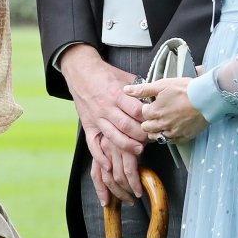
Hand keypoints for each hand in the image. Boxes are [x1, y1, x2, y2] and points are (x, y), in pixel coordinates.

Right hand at [60, 44, 144, 203]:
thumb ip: (139, 89)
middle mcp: (106, 107)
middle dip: (141, 134)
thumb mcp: (124, 77)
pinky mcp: (88, 125)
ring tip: (138, 150)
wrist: (81, 72)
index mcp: (117, 94)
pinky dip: (99, 156)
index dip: (148, 119)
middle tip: (152, 139)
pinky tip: (108, 165)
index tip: (156, 123)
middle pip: (126, 125)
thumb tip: (155, 97)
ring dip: (126, 145)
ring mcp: (96, 118)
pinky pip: (92, 144)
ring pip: (112, 136)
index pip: (136, 110)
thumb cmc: (105, 75)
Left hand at [124, 77, 206, 142]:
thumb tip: (126, 90)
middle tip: (158, 113)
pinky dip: (170, 135)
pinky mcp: (183, 137)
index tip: (153, 104)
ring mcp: (173, 132)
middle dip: (149, 121)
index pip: (142, 114)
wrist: (208, 98)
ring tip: (164, 121)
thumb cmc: (185, 89)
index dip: (147, 108)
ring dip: (157, 130)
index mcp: (154, 112)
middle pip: (146, 127)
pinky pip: (171, 141)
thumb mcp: (162, 84)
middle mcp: (161, 125)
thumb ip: (142, 89)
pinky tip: (174, 127)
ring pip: (157, 136)